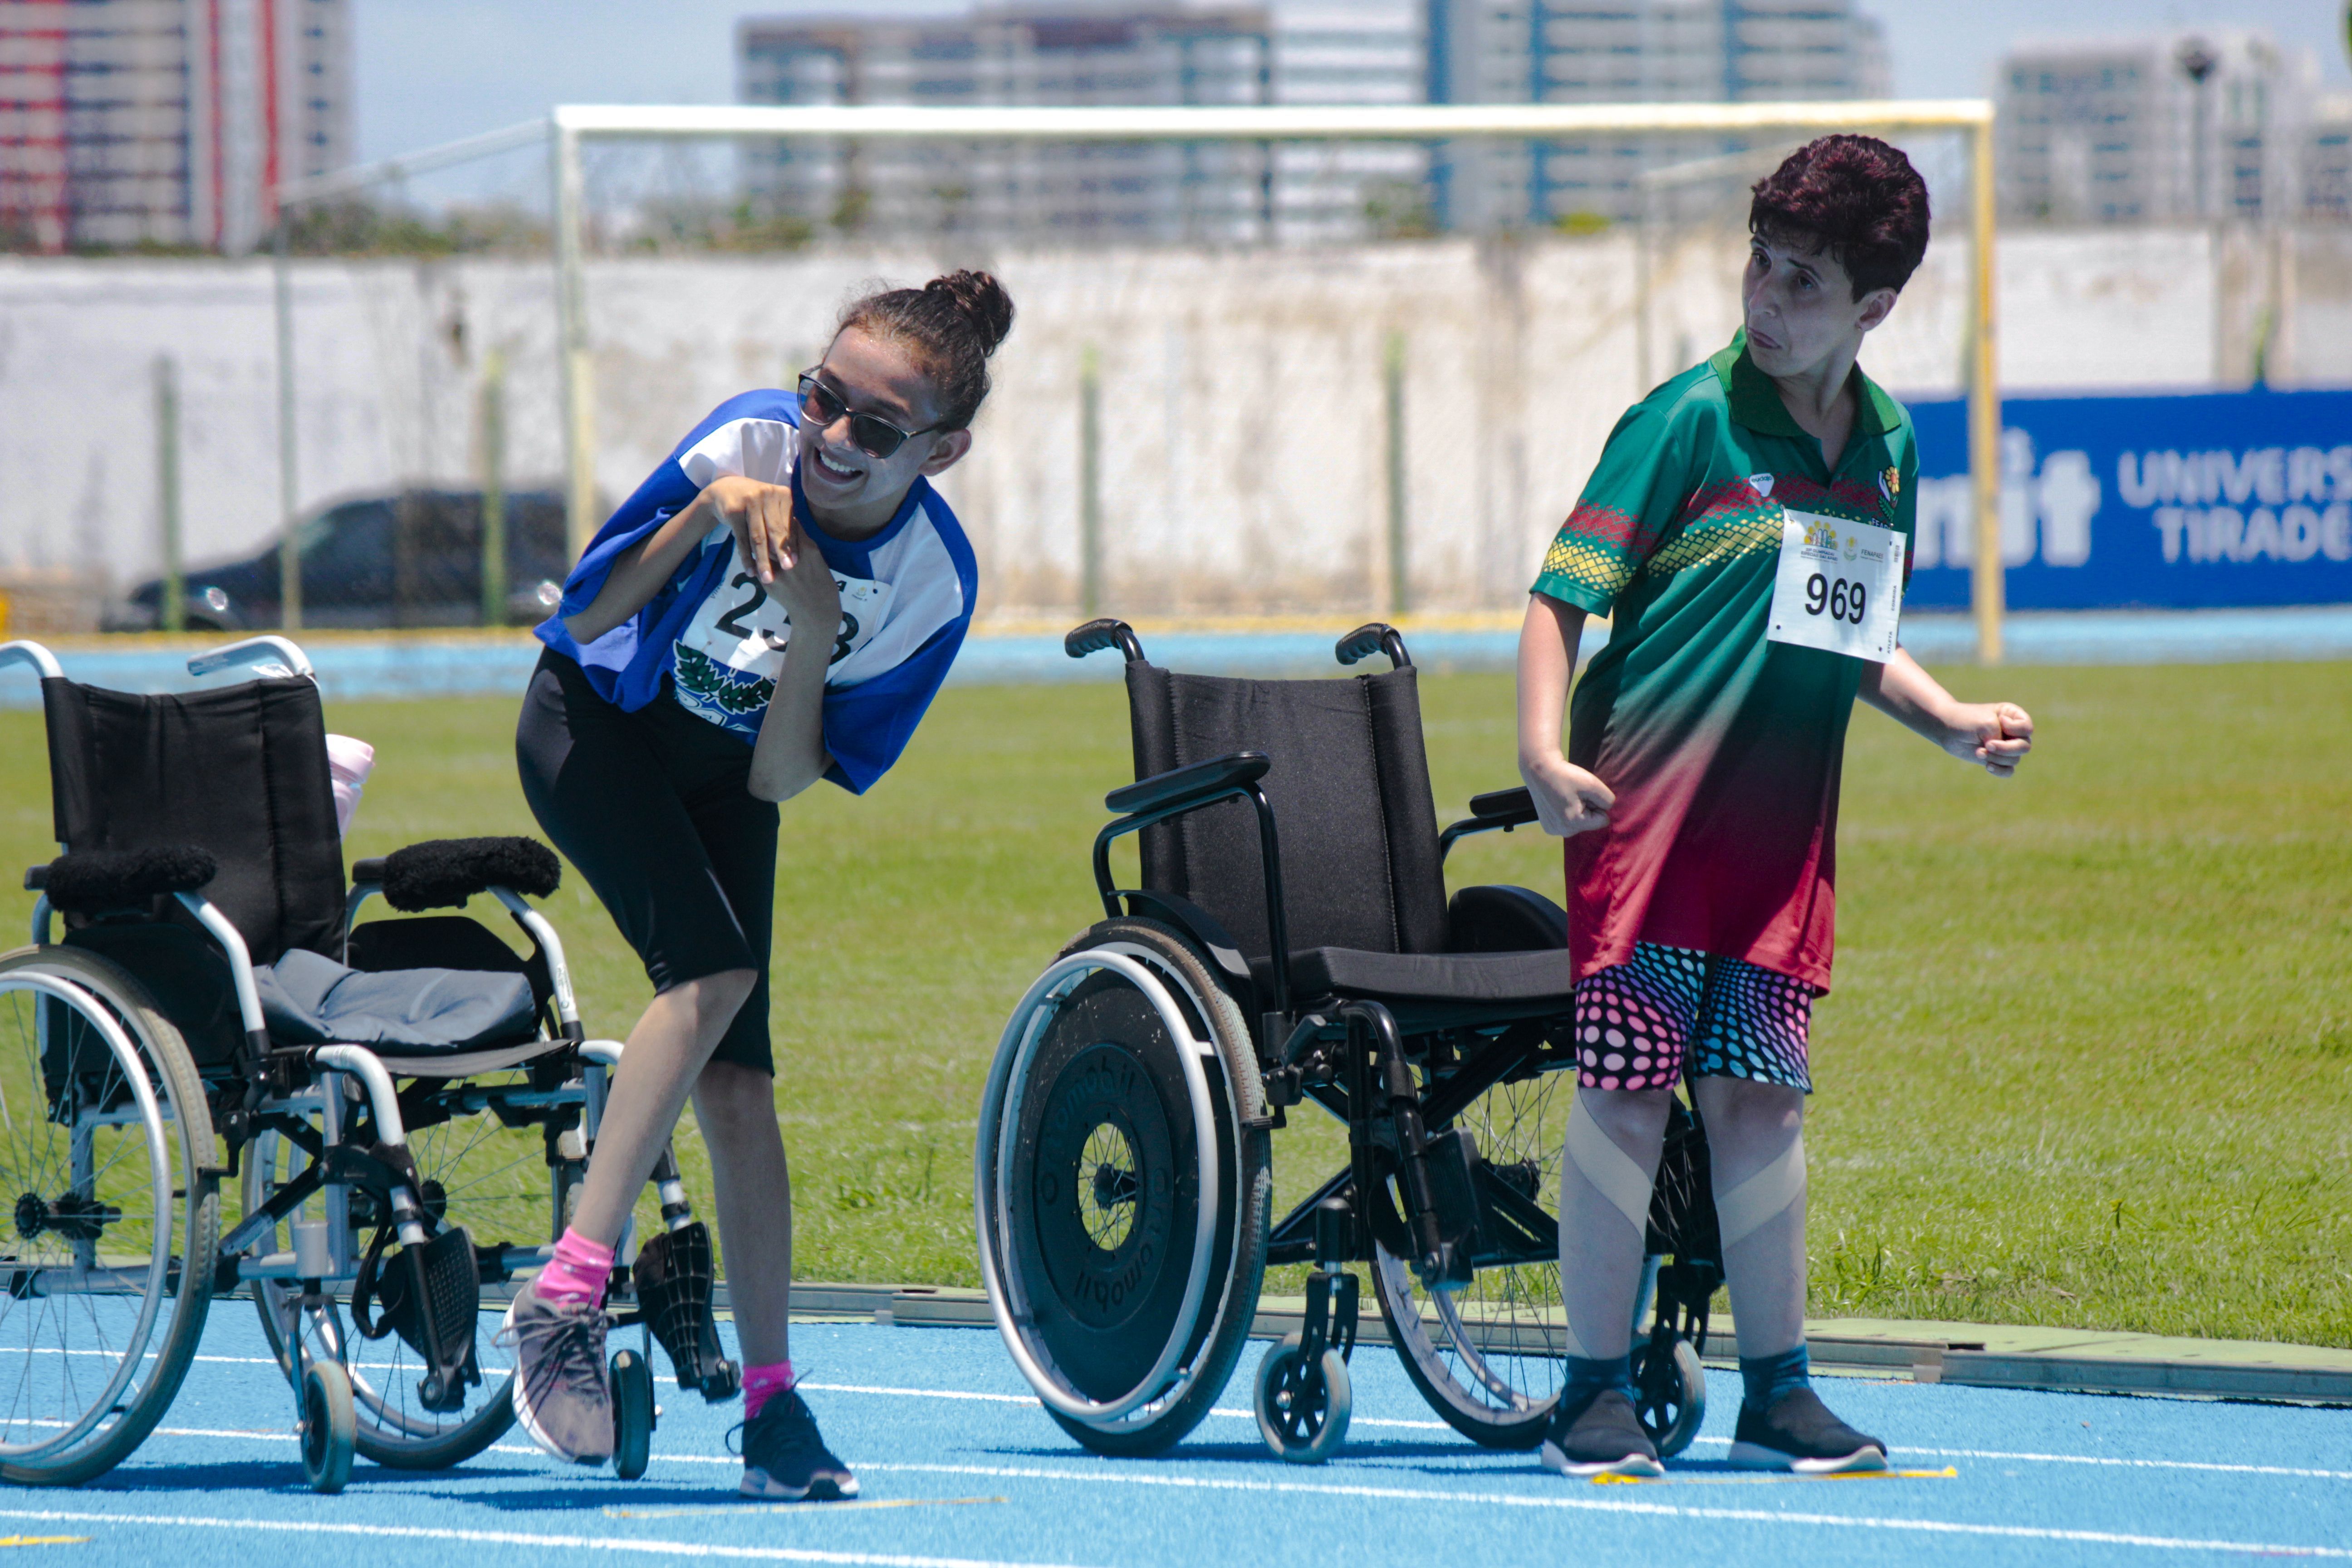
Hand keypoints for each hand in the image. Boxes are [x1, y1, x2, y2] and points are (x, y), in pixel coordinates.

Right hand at [704, 475, 798, 584]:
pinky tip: (750, 571)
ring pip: (758, 537)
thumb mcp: (772, 509)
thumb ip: (784, 525)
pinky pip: (742, 539)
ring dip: (763, 560)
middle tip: (787, 569)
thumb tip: (794, 556)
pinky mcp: (734, 510)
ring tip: (767, 578)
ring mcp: (750, 501)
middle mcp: (768, 494)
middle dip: (781, 552)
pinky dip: (746, 557)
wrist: (725, 490)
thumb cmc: (756, 505)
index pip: (790, 524)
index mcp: (783, 494)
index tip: (796, 562)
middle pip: (776, 530)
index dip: (794, 543)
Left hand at [762, 517, 840, 631]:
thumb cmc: (822, 585)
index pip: (792, 525)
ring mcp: (778, 571)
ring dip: (758, 540)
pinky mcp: (768, 582)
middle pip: (774, 534)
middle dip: (768, 524)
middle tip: (762, 515)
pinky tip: (755, 553)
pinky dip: (756, 558)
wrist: (816, 612)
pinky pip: (758, 565)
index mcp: (808, 551)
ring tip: (754, 531)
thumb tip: (792, 525)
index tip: (780, 508)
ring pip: (763, 549)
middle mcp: (791, 559)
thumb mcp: (819, 560)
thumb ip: (805, 544)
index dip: (784, 515)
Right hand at [1519, 753, 1615, 836]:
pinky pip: (1568, 823)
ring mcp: (1554, 830)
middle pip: (1590, 823)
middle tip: (1574, 793)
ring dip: (1577, 810)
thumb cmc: (1566, 775)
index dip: (1597, 804)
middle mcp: (1563, 831)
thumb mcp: (1592, 783)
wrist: (1539, 770)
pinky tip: (1558, 801)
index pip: (1603, 820)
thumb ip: (1608, 799)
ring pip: (1580, 823)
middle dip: (1587, 808)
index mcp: (1574, 823)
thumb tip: (1607, 809)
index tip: (1584, 794)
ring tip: (1565, 796)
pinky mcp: (1548, 827)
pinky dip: (1566, 812)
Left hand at [1948, 701, 2032, 776]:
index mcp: (2012, 716)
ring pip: (2015, 759)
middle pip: (2024, 746)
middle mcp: (2013, 731)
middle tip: (1987, 745)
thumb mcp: (1985, 724)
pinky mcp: (1997, 758)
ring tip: (1979, 752)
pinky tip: (1987, 766)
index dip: (2015, 730)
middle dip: (2006, 749)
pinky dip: (2000, 770)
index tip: (1998, 723)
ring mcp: (2006, 746)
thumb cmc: (1965, 721)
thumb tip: (2006, 758)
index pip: (2027, 728)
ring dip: (1997, 758)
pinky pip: (2009, 771)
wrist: (1946, 729)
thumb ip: (2000, 738)